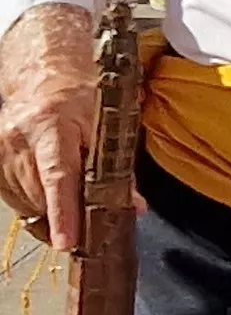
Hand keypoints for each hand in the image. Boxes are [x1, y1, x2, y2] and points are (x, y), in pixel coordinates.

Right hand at [0, 4, 96, 250]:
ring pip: (25, 199)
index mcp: (53, 125)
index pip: (58, 177)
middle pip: (41, 194)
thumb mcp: (109, 124)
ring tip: (70, 206)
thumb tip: (134, 205)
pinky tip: (49, 197)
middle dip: (64, 216)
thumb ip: (120, 167)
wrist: (44, 73)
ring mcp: (2, 147)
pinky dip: (33, 201)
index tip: (66, 241)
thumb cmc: (82, 95)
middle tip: (87, 228)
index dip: (63, 213)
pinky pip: (12, 194)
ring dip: (48, 210)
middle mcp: (21, 137)